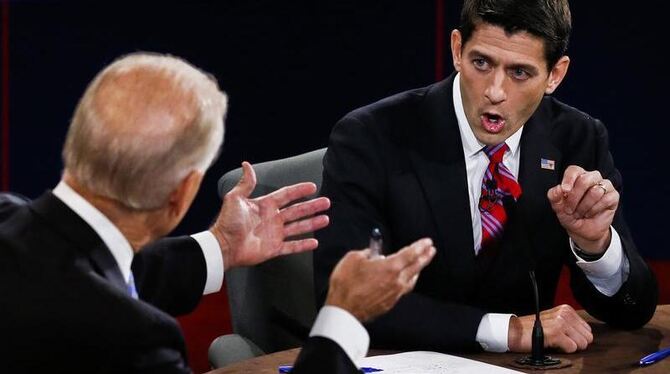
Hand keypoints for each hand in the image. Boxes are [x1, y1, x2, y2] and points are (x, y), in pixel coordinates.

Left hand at [210, 162, 330, 269]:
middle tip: (326, 202)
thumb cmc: (227, 222)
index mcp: (265, 205)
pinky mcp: (274, 248)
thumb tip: (246, 164)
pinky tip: (315, 242)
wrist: (223, 245)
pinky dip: (303, 245)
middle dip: (312, 206)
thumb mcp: (235, 198)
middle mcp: (272, 219)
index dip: (299, 190)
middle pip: (297, 210)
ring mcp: (274, 234)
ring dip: (312, 223)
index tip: (312, 186)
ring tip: (326, 218)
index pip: (286, 195)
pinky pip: (292, 246)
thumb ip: (245, 183)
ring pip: (298, 227)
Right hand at [325, 238, 435, 321]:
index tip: (427, 241)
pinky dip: (407, 281)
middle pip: (416, 266)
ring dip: (418, 270)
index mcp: (390, 267)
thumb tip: (372, 253)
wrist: (344, 310)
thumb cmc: (346, 284)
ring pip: (412, 279)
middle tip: (431, 249)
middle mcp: (396, 281)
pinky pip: (403, 289)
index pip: (410, 254)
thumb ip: (366, 253)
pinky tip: (404, 280)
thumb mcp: (353, 259)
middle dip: (425, 256)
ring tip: (420, 265)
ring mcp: (394, 294)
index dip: (420, 246)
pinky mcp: (389, 303)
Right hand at [508, 304, 592, 352]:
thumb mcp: (554, 320)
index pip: (587, 329)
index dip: (577, 336)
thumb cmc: (533, 328)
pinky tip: (553, 344)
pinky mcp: (556, 333)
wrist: (515, 332)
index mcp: (566, 310)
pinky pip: (572, 348)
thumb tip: (585, 336)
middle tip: (560, 340)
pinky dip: (563, 350)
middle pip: (587, 337)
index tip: (564, 336)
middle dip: (576, 342)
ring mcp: (561, 322)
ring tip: (556, 341)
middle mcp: (565, 314)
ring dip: (569, 346)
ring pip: (582, 343)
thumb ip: (570, 325)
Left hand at [547, 165, 617, 252]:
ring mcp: (605, 186)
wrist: (583, 231)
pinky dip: (594, 210)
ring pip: (595, 191)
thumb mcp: (558, 207)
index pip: (574, 170)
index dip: (568, 179)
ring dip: (584, 206)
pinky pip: (605, 199)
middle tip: (569, 210)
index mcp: (577, 176)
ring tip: (579, 213)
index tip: (564, 191)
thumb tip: (558, 188)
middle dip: (574, 197)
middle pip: (585, 180)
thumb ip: (554, 197)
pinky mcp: (614, 196)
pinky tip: (589, 214)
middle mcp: (592, 178)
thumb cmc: (570, 215)